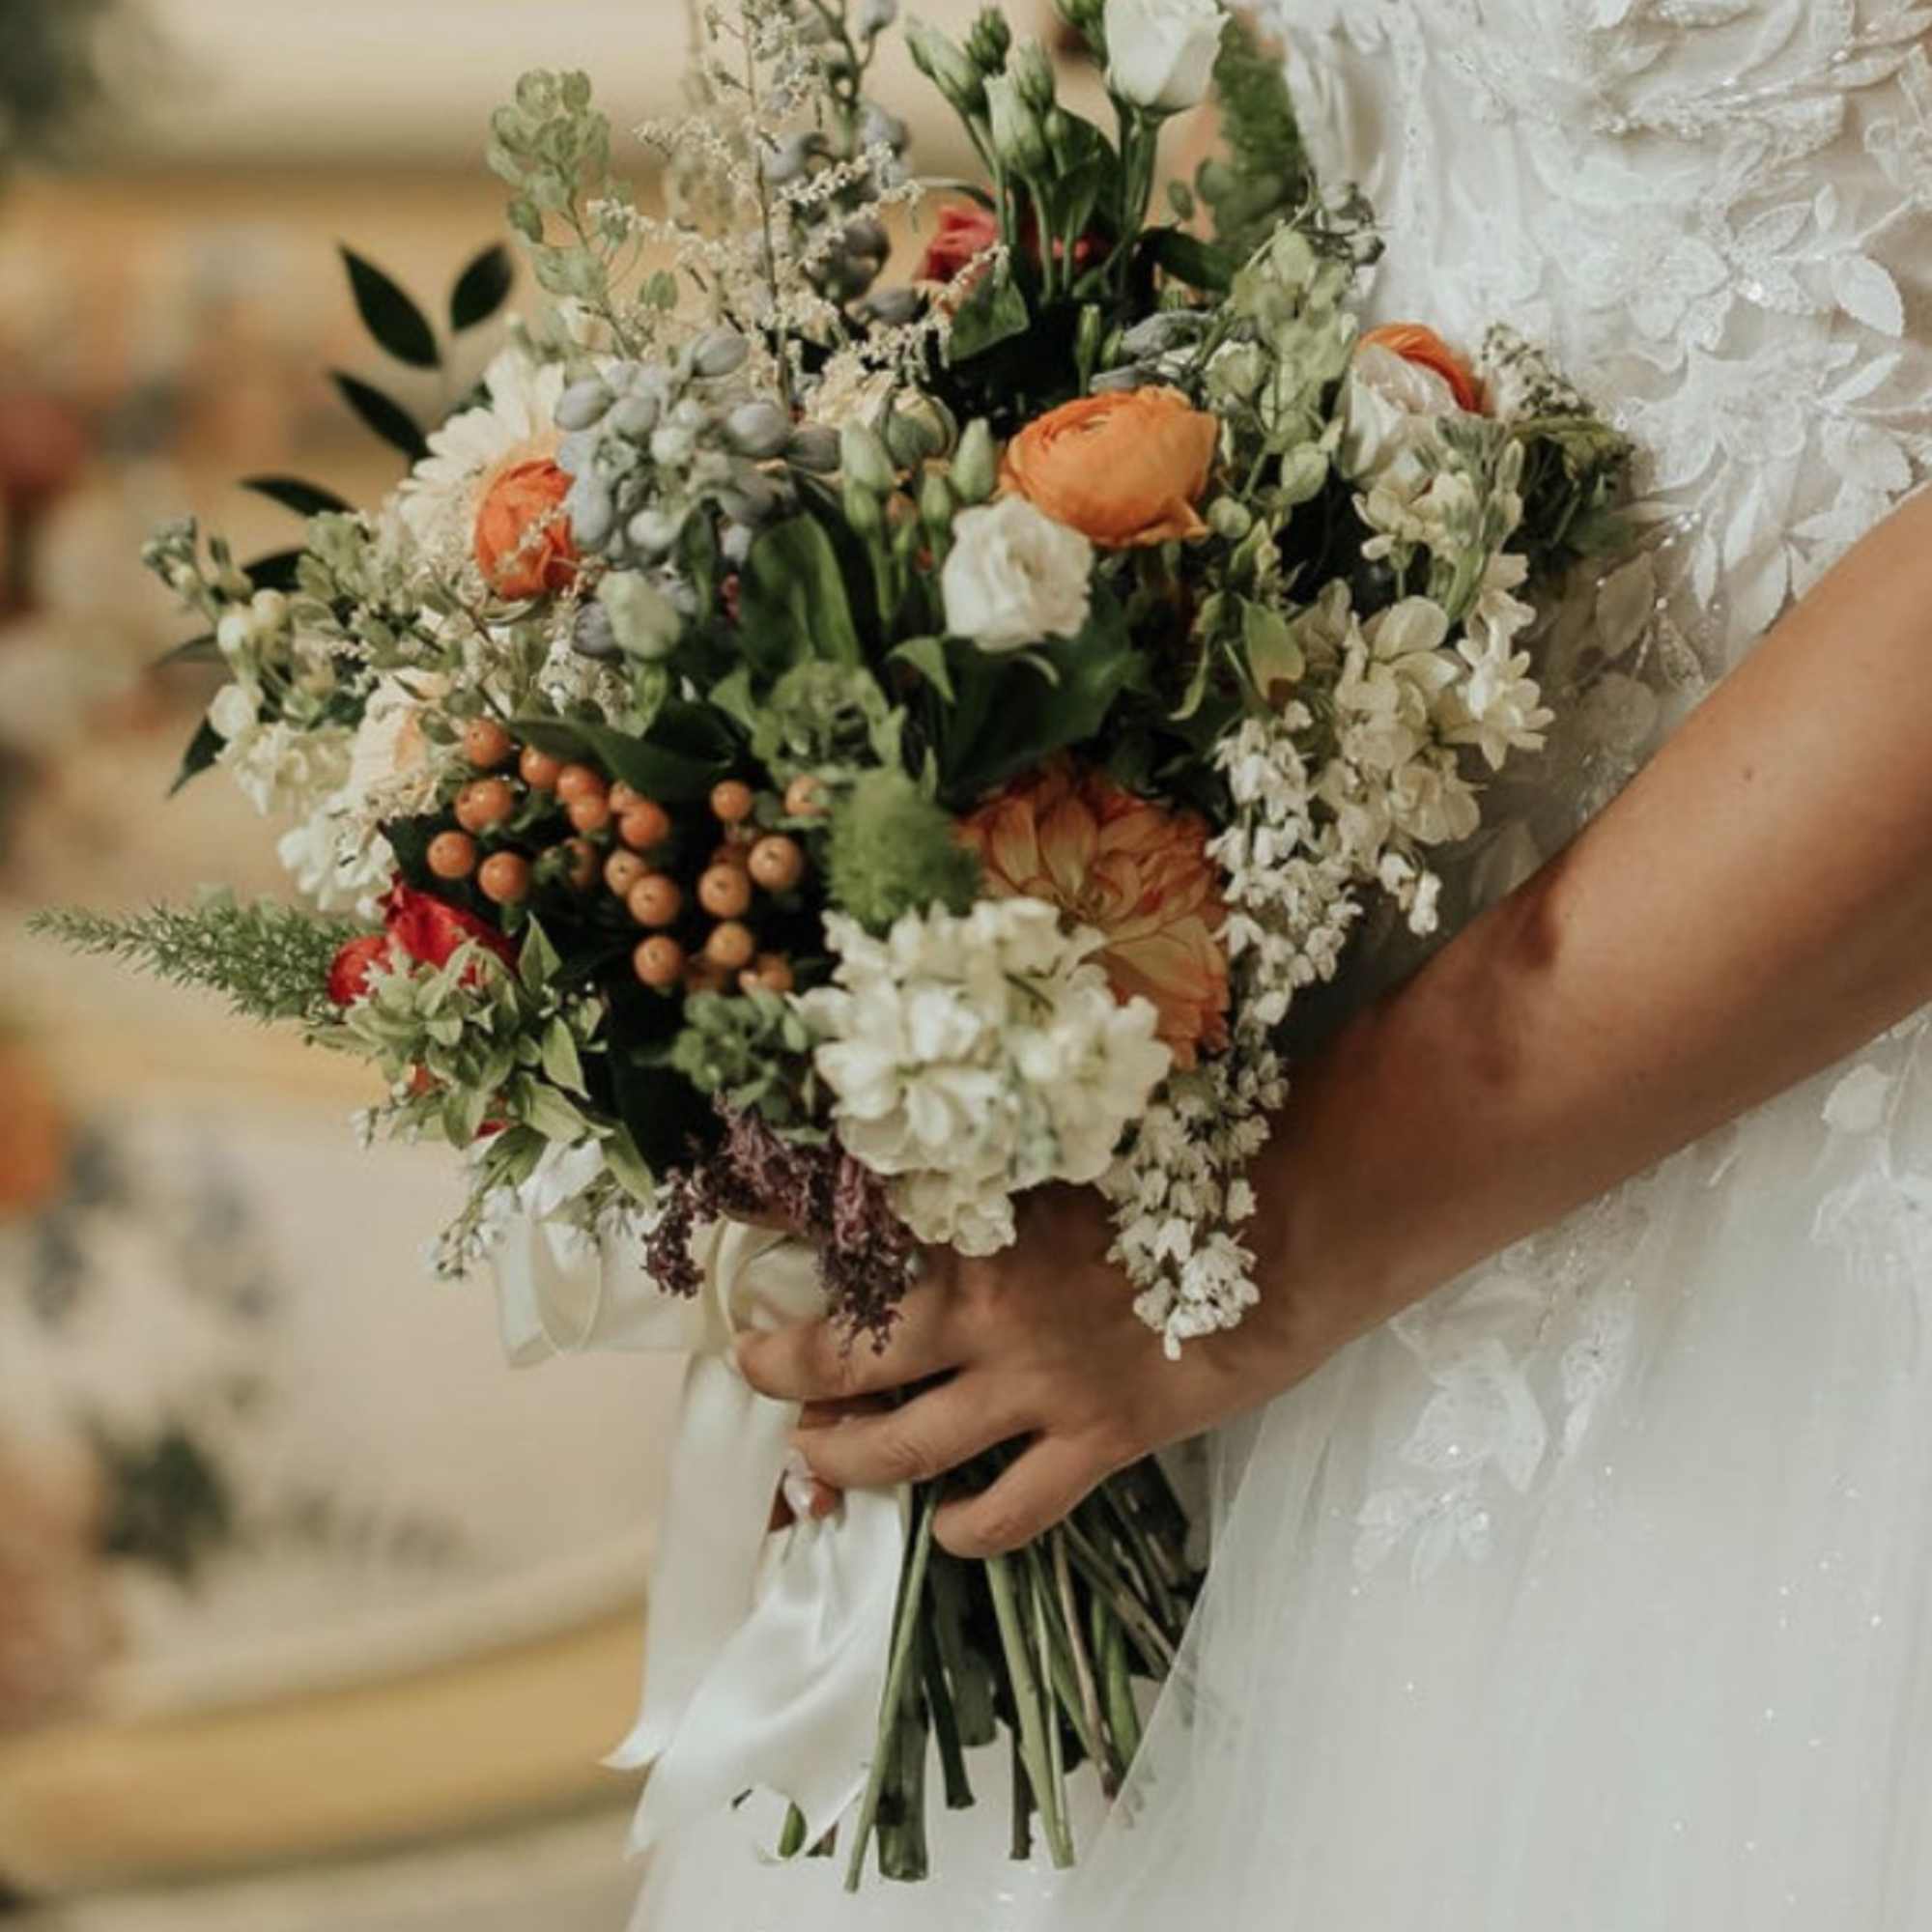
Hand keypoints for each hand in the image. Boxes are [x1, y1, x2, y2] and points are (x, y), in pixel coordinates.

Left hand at [736, 1186, 1319, 1557]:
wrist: (1295, 1223)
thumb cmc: (1188, 1163)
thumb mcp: (1076, 1140)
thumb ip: (1002, 1153)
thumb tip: (945, 1140)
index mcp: (975, 1219)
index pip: (844, 1218)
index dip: (766, 1215)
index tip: (717, 1213)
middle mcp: (986, 1305)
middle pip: (848, 1355)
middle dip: (785, 1367)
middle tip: (757, 1368)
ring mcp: (1037, 1381)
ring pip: (907, 1445)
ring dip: (848, 1458)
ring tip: (816, 1458)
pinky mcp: (1099, 1438)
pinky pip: (1014, 1509)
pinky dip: (972, 1530)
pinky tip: (949, 1533)